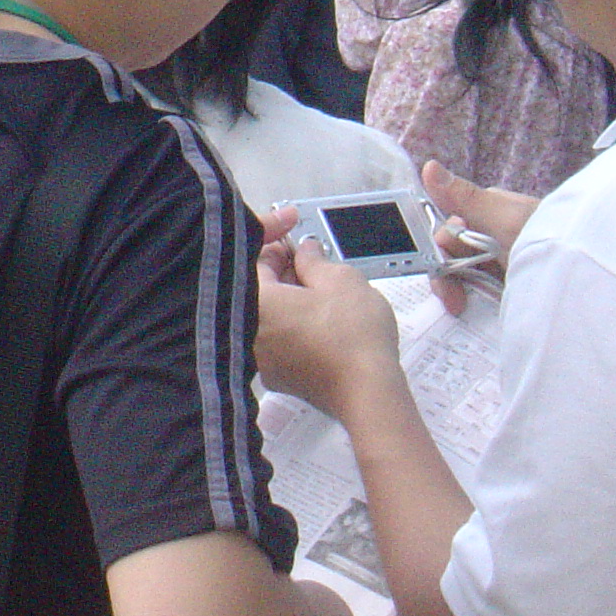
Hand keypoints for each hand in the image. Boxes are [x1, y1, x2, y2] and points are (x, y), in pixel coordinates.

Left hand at [256, 234, 400, 416]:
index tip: (290, 222)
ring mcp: (260, 356)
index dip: (272, 230)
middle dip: (281, 264)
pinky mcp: (278, 374)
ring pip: (268, 310)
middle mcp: (246, 330)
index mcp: (253, 301)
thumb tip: (306, 252)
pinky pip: (277, 336)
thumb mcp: (341, 280)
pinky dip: (293, 321)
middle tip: (310, 257)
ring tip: (321, 285)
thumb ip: (314, 259)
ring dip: (289, 293)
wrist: (368, 394)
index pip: (249, 253)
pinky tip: (320, 316)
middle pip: (255, 283)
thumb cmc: (353, 339)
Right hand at [423, 159, 539, 313]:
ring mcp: (506, 258)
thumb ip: (466, 198)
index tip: (446, 284)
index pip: (448, 230)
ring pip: (469, 273)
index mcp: (489, 211)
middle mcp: (494, 232)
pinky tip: (483, 313)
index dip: (440, 256)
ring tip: (471, 312)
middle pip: (455, 253)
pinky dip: (482, 301)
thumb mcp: (507, 220)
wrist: (589, 279)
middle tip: (458, 305)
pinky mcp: (517, 280)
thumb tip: (428, 166)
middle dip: (452, 278)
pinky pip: (489, 290)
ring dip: (466, 292)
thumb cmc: (551, 242)